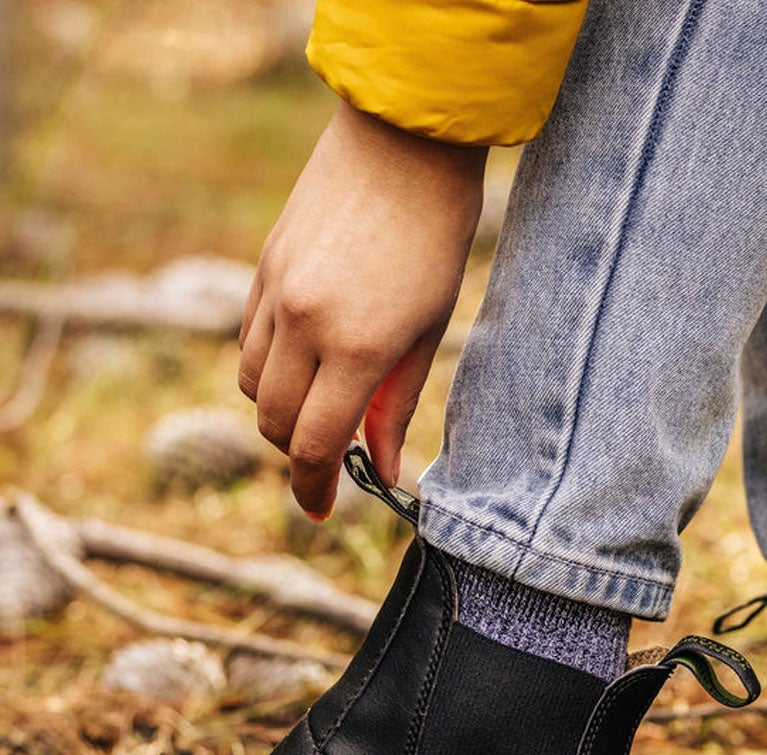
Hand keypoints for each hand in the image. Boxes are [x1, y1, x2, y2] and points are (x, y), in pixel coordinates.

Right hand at [239, 102, 486, 517]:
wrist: (403, 148)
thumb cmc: (434, 245)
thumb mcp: (427, 334)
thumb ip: (396, 406)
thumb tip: (386, 472)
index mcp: (356, 348)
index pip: (317, 445)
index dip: (315, 488)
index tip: (321, 511)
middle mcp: (304, 324)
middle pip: (277, 423)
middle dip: (300, 455)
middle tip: (332, 466)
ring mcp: (277, 293)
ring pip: (254, 385)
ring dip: (281, 413)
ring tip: (321, 411)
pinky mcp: (263, 268)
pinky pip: (249, 341)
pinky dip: (270, 369)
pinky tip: (305, 365)